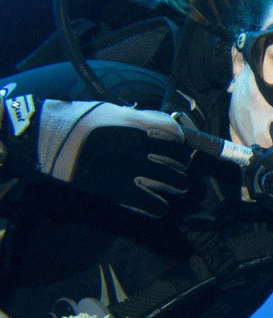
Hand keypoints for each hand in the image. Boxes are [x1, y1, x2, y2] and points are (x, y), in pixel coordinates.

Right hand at [37, 101, 190, 216]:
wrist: (44, 138)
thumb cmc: (74, 121)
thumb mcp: (108, 110)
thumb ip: (135, 118)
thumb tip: (158, 124)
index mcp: (136, 123)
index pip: (175, 131)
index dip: (180, 140)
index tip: (178, 146)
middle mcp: (138, 144)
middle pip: (178, 157)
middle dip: (182, 164)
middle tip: (178, 169)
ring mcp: (129, 167)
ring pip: (172, 181)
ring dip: (177, 185)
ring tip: (176, 187)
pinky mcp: (117, 188)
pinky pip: (151, 203)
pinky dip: (158, 207)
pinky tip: (158, 207)